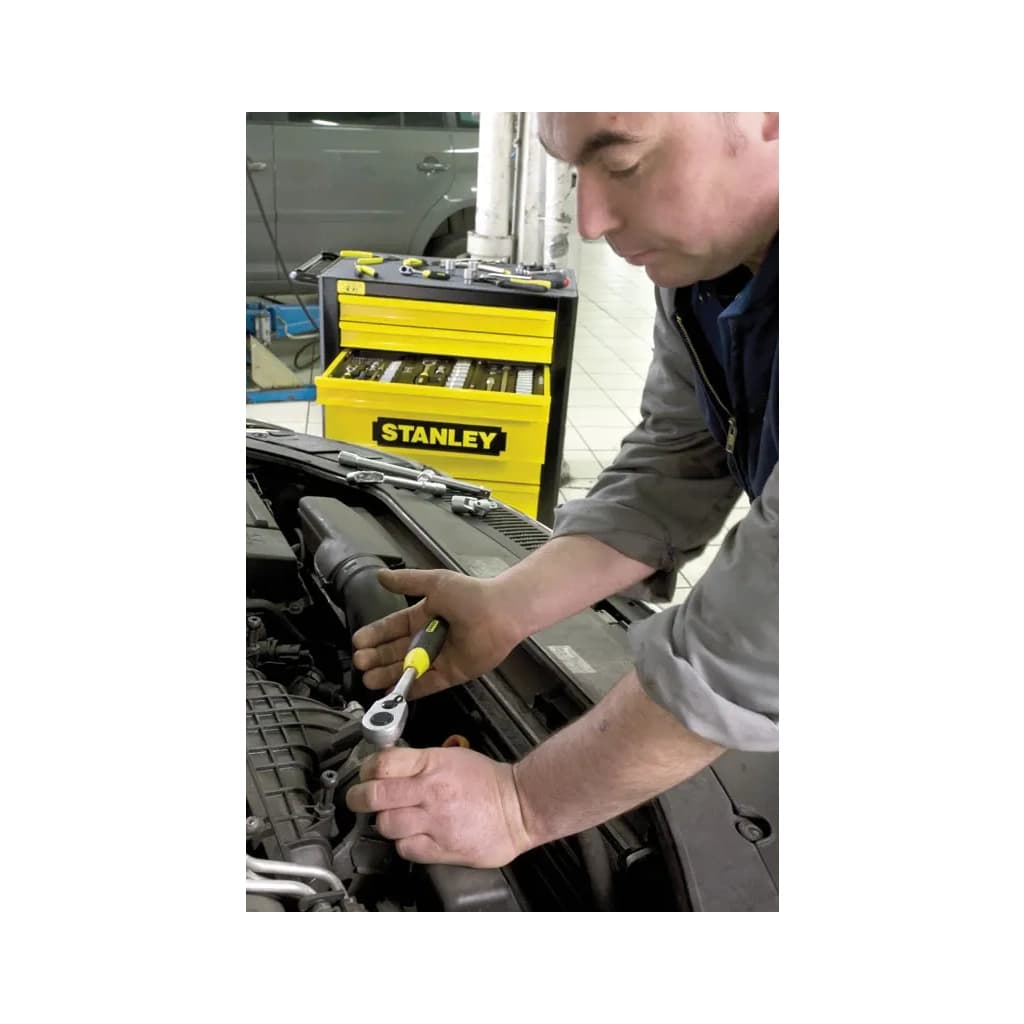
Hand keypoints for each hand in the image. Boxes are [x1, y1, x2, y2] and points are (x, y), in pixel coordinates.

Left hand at [345, 746, 533, 868]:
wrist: (520, 807)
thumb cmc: (488, 782)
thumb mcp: (452, 757)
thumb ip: (418, 763)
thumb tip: (387, 768)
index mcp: (433, 764)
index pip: (383, 763)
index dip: (366, 769)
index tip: (365, 774)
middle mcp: (431, 792)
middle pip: (375, 796)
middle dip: (358, 798)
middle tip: (357, 799)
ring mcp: (435, 822)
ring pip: (387, 825)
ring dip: (384, 822)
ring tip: (391, 818)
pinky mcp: (442, 848)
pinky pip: (406, 849)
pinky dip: (403, 843)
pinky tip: (410, 836)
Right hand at [351, 568, 523, 696]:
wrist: (501, 612)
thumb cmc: (471, 594)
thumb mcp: (435, 583)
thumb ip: (407, 582)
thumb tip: (381, 575)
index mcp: (424, 615)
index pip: (393, 628)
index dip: (375, 635)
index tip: (358, 641)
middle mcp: (430, 637)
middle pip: (396, 651)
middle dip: (376, 657)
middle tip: (360, 662)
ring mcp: (440, 657)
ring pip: (408, 669)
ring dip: (387, 675)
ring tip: (367, 679)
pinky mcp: (452, 674)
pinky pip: (427, 684)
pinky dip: (410, 689)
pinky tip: (391, 693)